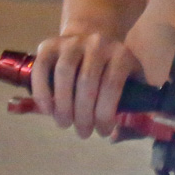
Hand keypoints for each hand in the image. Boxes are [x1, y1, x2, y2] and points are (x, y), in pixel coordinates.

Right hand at [29, 31, 144, 139]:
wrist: (93, 38)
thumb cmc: (113, 69)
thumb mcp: (132, 80)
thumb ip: (133, 105)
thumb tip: (116, 136)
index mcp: (121, 54)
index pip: (112, 85)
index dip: (105, 113)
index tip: (102, 132)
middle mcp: (97, 44)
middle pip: (86, 82)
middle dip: (83, 114)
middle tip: (83, 133)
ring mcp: (72, 42)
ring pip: (63, 74)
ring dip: (63, 105)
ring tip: (65, 123)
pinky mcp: (49, 45)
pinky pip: (41, 68)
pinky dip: (42, 92)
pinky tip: (47, 110)